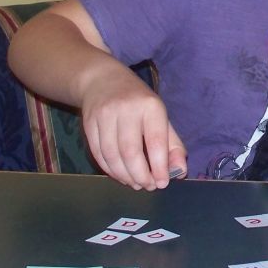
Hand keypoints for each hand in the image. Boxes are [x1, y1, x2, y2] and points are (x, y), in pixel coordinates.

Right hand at [80, 70, 186, 190]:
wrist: (102, 80)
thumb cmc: (138, 102)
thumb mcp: (160, 116)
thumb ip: (172, 145)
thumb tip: (180, 172)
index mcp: (150, 106)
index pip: (155, 141)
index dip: (159, 167)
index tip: (162, 183)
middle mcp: (126, 109)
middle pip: (130, 152)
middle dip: (140, 176)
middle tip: (147, 186)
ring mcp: (104, 115)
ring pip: (112, 156)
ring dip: (124, 176)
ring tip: (134, 183)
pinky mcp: (88, 123)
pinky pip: (98, 153)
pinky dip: (109, 170)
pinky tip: (119, 175)